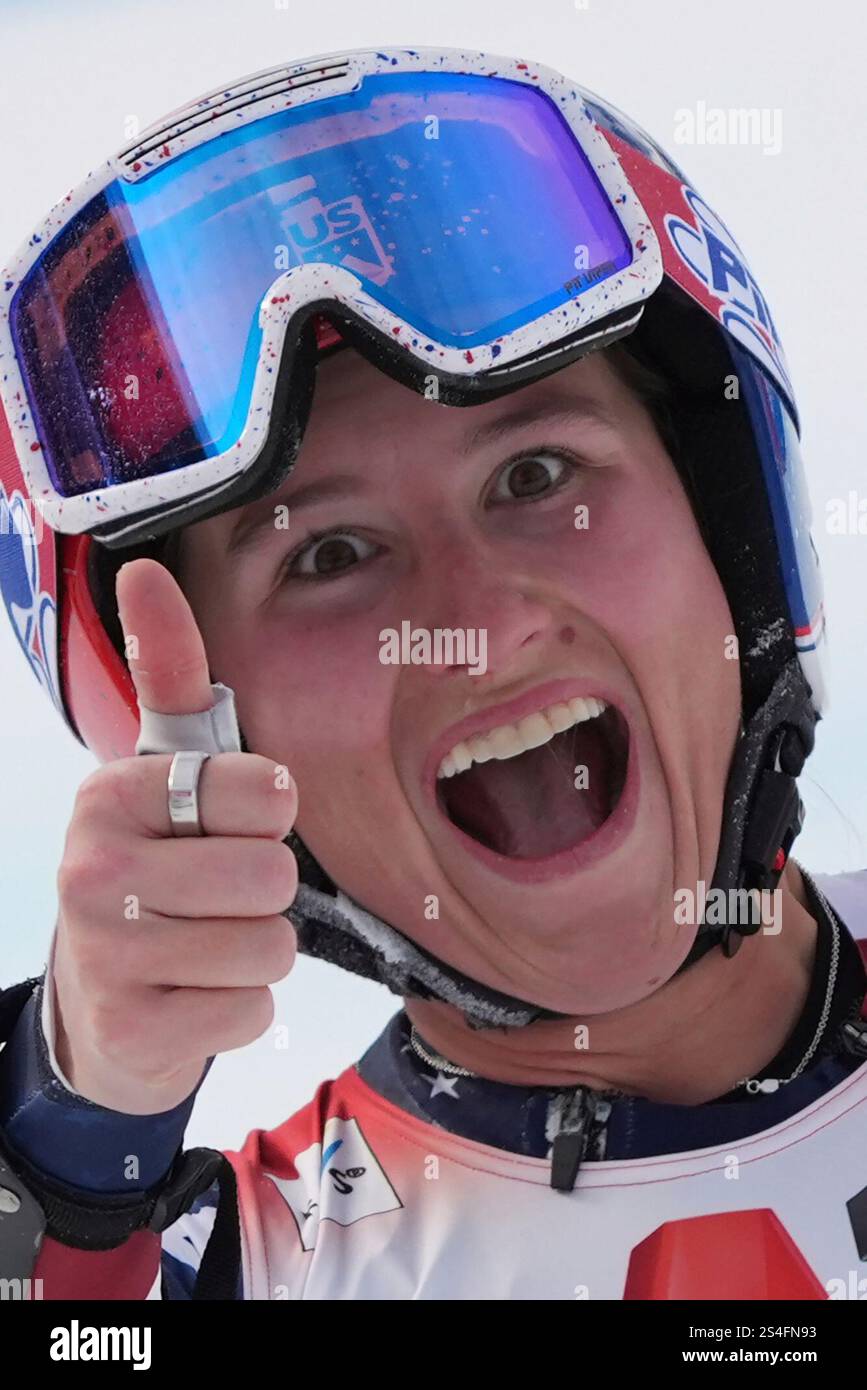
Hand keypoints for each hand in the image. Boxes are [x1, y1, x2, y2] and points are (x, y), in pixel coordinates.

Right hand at [52, 558, 297, 1113]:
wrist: (99, 1003)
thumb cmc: (151, 865)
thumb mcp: (159, 771)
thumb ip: (168, 673)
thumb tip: (147, 570)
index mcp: (110, 794)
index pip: (267, 792)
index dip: (270, 814)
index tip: (224, 824)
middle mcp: (92, 869)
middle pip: (273, 875)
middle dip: (263, 891)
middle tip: (212, 896)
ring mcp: (106, 955)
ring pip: (270, 945)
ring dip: (255, 950)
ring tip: (203, 944)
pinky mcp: (134, 1031)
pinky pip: (254, 1010)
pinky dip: (240, 1008)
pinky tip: (192, 994)